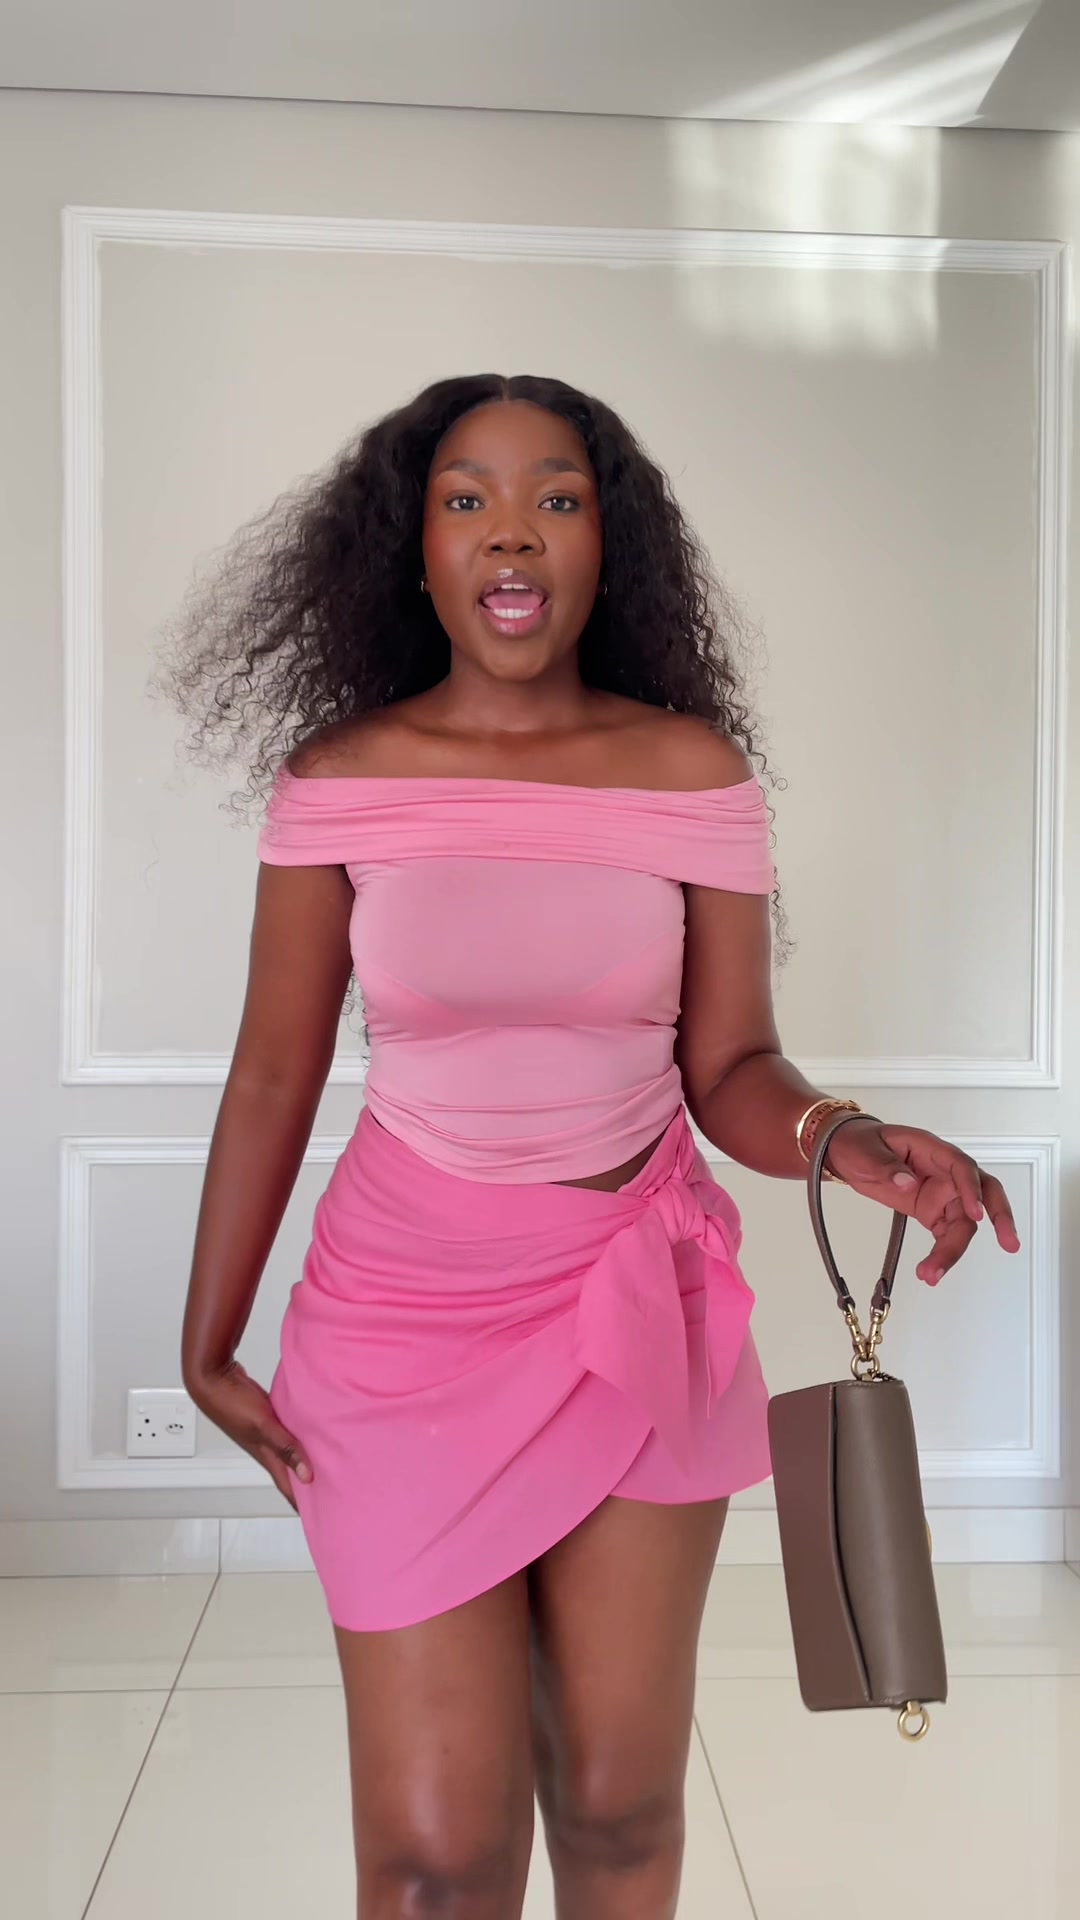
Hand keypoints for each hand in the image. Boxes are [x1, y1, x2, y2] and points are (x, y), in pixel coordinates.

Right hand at [185, 1360, 312, 1509]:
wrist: (214, 1377)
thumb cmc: (232, 1403)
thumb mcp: (263, 1426)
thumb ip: (285, 1448)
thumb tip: (307, 1475)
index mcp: (265, 1456)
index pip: (287, 1486)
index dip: (302, 1502)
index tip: (322, 1514)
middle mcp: (265, 1448)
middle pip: (290, 1471)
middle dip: (309, 1481)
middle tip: (332, 1488)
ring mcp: (264, 1432)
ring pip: (289, 1451)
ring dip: (305, 1457)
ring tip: (327, 1460)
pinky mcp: (265, 1417)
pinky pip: (287, 1432)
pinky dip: (299, 1436)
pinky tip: (310, 1431)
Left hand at [823, 1120, 1020, 1285]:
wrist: (849, 1154)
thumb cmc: (862, 1145)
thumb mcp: (865, 1152)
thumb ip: (886, 1167)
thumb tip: (907, 1183)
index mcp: (932, 1150)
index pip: (962, 1167)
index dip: (972, 1189)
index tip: (976, 1214)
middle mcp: (945, 1173)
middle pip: (984, 1193)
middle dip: (1000, 1217)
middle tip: (1009, 1243)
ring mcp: (943, 1194)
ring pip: (964, 1223)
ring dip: (954, 1250)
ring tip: (932, 1275)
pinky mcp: (934, 1212)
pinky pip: (947, 1234)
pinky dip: (942, 1254)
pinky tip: (931, 1272)